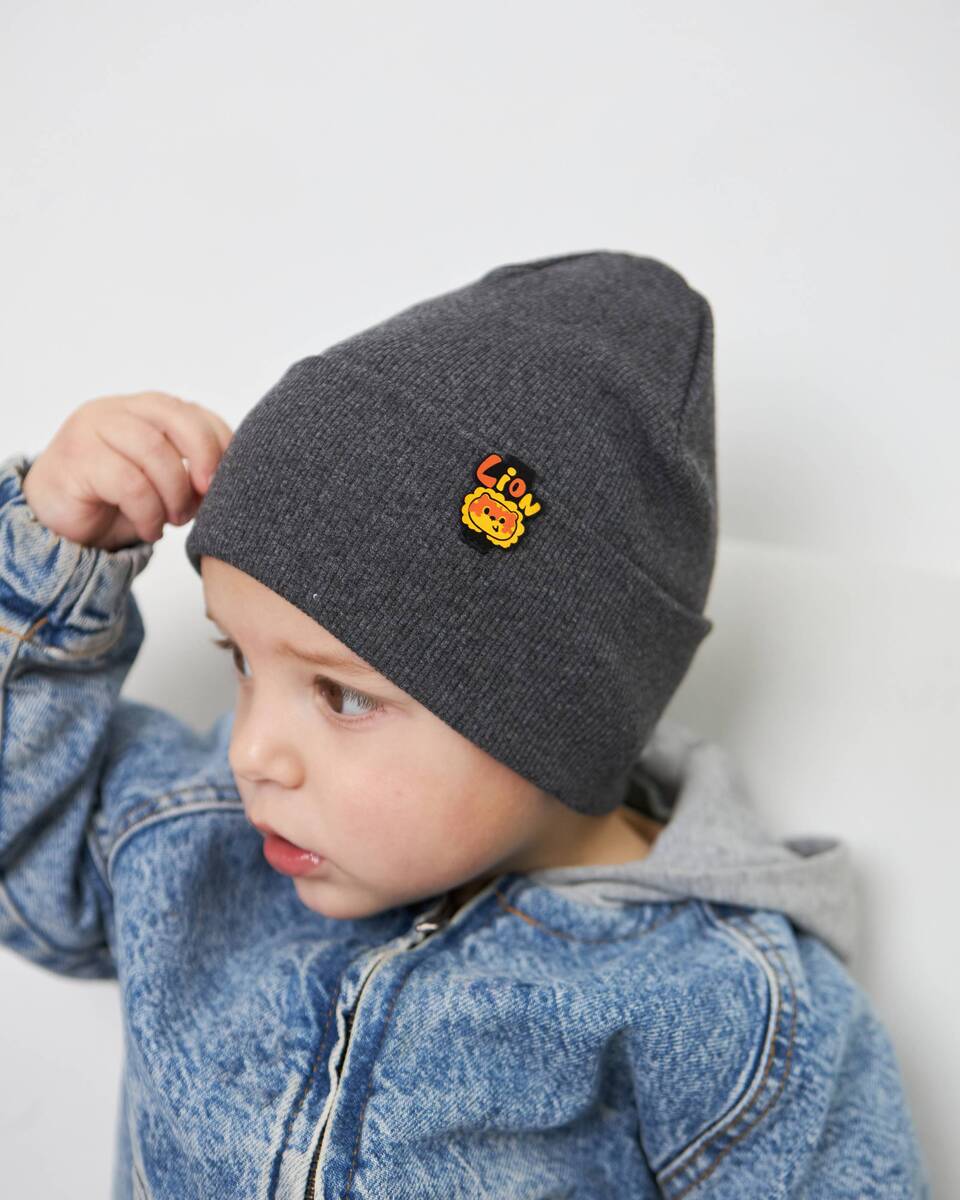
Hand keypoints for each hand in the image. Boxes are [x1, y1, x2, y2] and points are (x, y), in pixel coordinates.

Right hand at [21, 391, 233, 550]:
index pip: (195, 412)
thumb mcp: (165, 484)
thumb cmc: (116, 502)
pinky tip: (149, 528)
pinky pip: (128, 483)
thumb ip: (195, 472)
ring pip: (153, 450)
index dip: (220, 444)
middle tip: (206, 495)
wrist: (56, 522)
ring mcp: (92, 428)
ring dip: (174, 492)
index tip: (227, 481)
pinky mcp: (75, 458)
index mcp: (145, 409)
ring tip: (174, 520)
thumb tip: (232, 480)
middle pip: (177, 417)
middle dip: (203, 458)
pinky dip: (148, 512)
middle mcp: (118, 410)